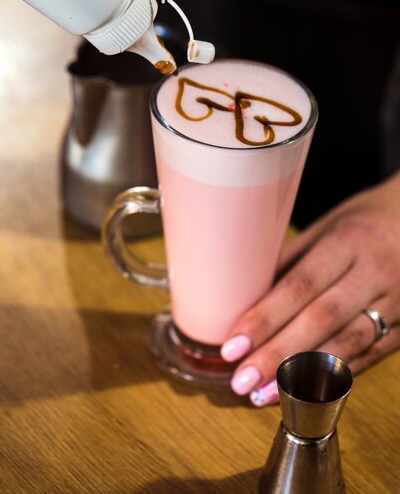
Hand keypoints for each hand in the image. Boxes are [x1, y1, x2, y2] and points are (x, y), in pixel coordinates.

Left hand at [221, 170, 399, 405]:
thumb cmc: (366, 221)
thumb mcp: (328, 226)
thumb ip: (291, 259)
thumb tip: (245, 293)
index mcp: (348, 241)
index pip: (300, 285)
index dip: (265, 318)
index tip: (233, 345)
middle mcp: (374, 272)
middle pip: (321, 319)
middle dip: (277, 354)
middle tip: (241, 381)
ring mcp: (396, 302)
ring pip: (348, 344)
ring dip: (304, 375)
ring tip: (264, 395)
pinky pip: (370, 356)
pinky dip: (335, 376)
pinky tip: (306, 392)